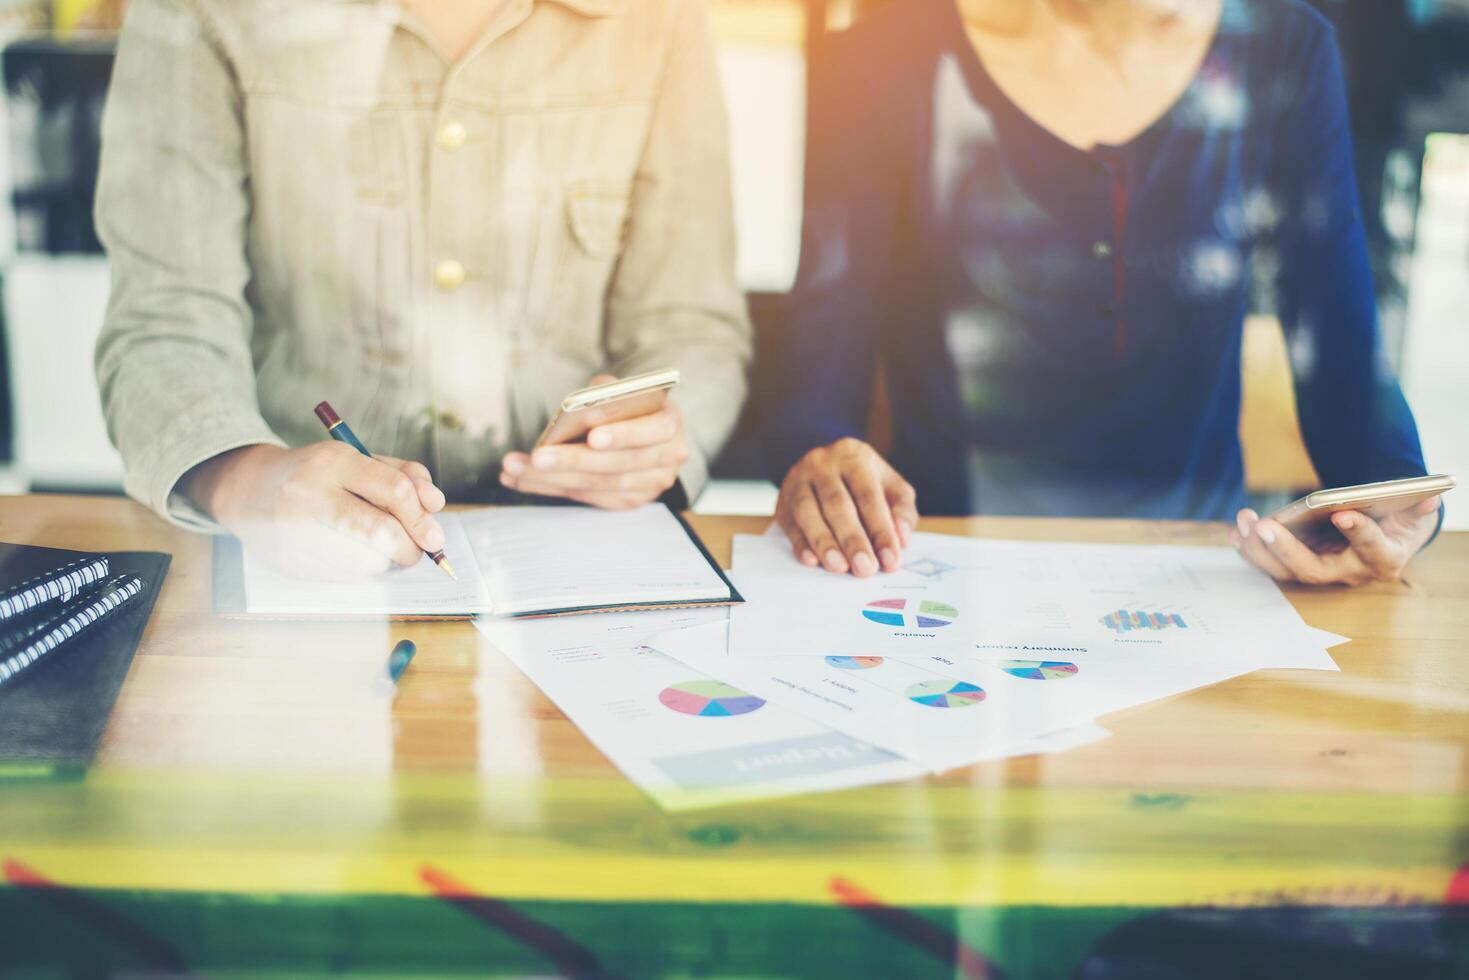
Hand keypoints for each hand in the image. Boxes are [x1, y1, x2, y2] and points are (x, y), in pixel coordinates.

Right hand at [183, 442, 446, 579]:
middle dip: (411, 549)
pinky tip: (350, 553)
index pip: (394, 492)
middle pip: (381, 533)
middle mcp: (311, 495)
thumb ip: (404, 475)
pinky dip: (363, 570)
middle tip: (418, 552)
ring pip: (368, 563)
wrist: (249, 490)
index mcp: (332, 462)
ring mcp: (296, 532)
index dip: (422, 518)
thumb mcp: (359, 459)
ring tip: (379, 547)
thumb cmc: (319, 474)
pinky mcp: (291, 563)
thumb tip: (436, 505)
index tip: (435, 536)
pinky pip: (347, 577)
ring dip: (387, 561)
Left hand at [499, 375, 689, 508]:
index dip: (623, 435)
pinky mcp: (630, 500)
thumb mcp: (620, 391)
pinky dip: (554, 488)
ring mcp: (651, 484)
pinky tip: (524, 479)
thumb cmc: (627, 407)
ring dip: (553, 478)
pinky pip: (590, 497)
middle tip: (537, 457)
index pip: (653, 431)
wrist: (643, 433)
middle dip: (573, 461)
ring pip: (598, 484)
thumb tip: (578, 407)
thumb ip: (605, 393)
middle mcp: (668, 457)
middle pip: (618, 464)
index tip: (591, 436)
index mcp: (670, 422)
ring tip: (516, 468)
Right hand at [775, 438, 917, 576]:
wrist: (823, 468)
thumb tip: (902, 538)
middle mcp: (823, 464)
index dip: (881, 530)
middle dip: (852, 540)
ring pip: (808, 512)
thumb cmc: (864, 482)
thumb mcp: (890, 487)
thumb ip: (901, 510)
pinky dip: (800, 544)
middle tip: (865, 569)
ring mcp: (798, 481)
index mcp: (855, 457)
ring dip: (824, 543)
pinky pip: (790, 524)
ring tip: (840, 567)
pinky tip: (812, 561)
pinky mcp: (783, 502)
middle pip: (837, 504)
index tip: (890, 560)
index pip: (869, 496)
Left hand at [1230, 497, 1440, 585]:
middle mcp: (1349, 572)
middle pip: (1313, 569)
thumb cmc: (1398, 523)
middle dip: (1286, 549)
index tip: (1343, 513)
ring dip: (1260, 548)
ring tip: (1245, 520)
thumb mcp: (1413, 513)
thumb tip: (1429, 497)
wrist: (1387, 539)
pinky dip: (1253, 551)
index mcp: (1383, 558)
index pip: (1371, 548)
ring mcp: (1323, 572)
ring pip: (1286, 571)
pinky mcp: (1302, 567)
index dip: (1358, 532)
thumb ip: (1418, 507)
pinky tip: (1237, 532)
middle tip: (1265, 525)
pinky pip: (1273, 566)